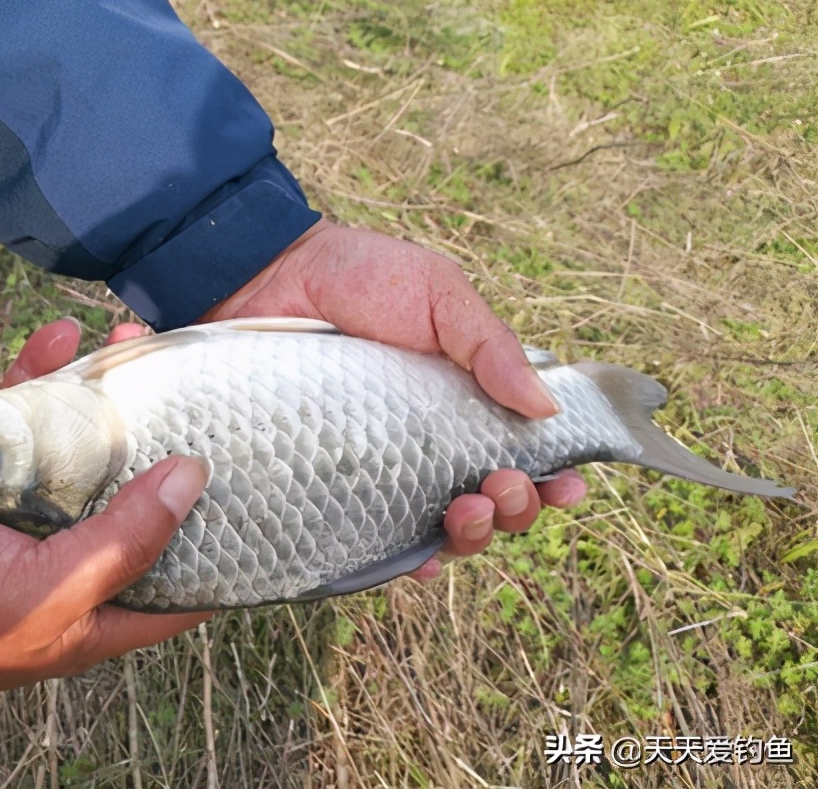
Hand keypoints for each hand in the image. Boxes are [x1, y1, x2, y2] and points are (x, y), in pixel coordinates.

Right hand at [0, 320, 207, 697]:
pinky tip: (58, 336)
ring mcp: (24, 507)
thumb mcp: (48, 592)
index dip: (221, 548)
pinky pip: (22, 416)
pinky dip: (37, 375)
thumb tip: (194, 479)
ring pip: (81, 444)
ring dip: (104, 393)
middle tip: (194, 386)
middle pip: (133, 497)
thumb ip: (125, 541)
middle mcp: (66, 558)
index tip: (261, 495)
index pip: (178, 585)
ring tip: (131, 339)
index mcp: (91, 610)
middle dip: (162, 442)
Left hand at [203, 220, 587, 578]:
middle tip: (503, 486)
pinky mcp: (332, 484)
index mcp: (465, 399)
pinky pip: (374, 539)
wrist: (269, 277)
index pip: (521, 452)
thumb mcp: (438, 294)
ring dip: (471, 534)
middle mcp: (428, 442)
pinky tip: (419, 559)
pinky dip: (406, 558)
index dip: (552, 477)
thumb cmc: (358, 277)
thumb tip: (547, 408)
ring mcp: (381, 467)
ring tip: (468, 512)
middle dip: (514, 508)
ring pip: (440, 527)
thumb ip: (489, 345)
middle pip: (490, 500)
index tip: (567, 483)